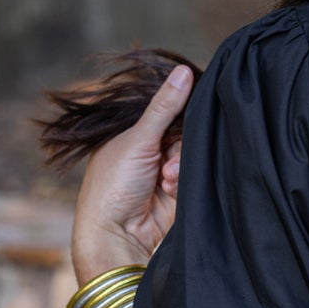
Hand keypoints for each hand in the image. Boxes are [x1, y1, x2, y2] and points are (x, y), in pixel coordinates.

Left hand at [71, 65, 192, 283]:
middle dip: (177, 147)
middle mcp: (149, 152)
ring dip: (180, 166)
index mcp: (132, 135)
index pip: (166, 113)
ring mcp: (164, 173)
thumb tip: (184, 71)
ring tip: (166, 180)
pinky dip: (184, 181)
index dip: (178, 113)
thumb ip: (165, 107)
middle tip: (165, 161)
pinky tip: (171, 189)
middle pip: (183, 134)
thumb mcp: (138, 139)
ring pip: (191, 155)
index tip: (189, 110)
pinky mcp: (179, 193)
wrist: (118, 236)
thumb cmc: (113, 186)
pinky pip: (194, 176)